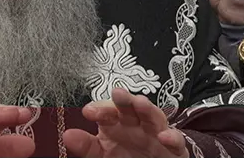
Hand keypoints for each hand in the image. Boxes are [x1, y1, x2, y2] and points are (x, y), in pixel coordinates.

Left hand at [63, 88, 186, 157]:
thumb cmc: (125, 156)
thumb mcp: (102, 154)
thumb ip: (86, 146)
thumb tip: (67, 135)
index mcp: (117, 123)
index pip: (107, 111)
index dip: (99, 109)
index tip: (88, 111)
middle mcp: (137, 125)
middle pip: (131, 107)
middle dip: (125, 99)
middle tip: (117, 93)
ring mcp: (156, 135)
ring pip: (154, 117)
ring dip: (148, 109)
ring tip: (140, 103)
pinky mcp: (174, 149)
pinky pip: (176, 142)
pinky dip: (173, 137)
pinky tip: (164, 136)